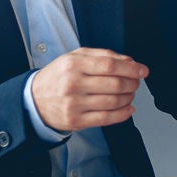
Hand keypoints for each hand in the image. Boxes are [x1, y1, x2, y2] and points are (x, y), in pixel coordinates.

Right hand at [30, 47, 148, 132]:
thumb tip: (130, 62)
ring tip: (130, 93)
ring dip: (129, 98)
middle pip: (114, 84)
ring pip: (113, 102)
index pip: (110, 65)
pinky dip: (123, 114)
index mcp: (74, 64)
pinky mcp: (76, 121)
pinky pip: (106, 118)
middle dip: (132, 83)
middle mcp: (73, 84)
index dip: (131, 68)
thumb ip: (103, 55)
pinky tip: (128, 108)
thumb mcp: (76, 57)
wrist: (34, 99)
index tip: (143, 71)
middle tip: (136, 82)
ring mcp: (74, 104)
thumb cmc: (59, 76)